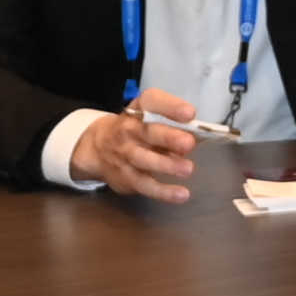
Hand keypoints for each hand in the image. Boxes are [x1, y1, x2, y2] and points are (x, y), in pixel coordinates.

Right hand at [68, 100, 201, 202]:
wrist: (96, 149)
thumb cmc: (133, 130)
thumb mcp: (146, 119)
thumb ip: (171, 126)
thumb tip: (199, 138)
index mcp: (137, 110)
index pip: (151, 101)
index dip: (170, 106)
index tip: (190, 113)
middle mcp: (129, 130)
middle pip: (147, 132)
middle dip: (168, 137)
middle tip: (188, 143)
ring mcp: (126, 154)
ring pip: (145, 160)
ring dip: (167, 165)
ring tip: (187, 169)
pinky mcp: (127, 178)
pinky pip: (145, 185)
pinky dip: (163, 192)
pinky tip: (181, 194)